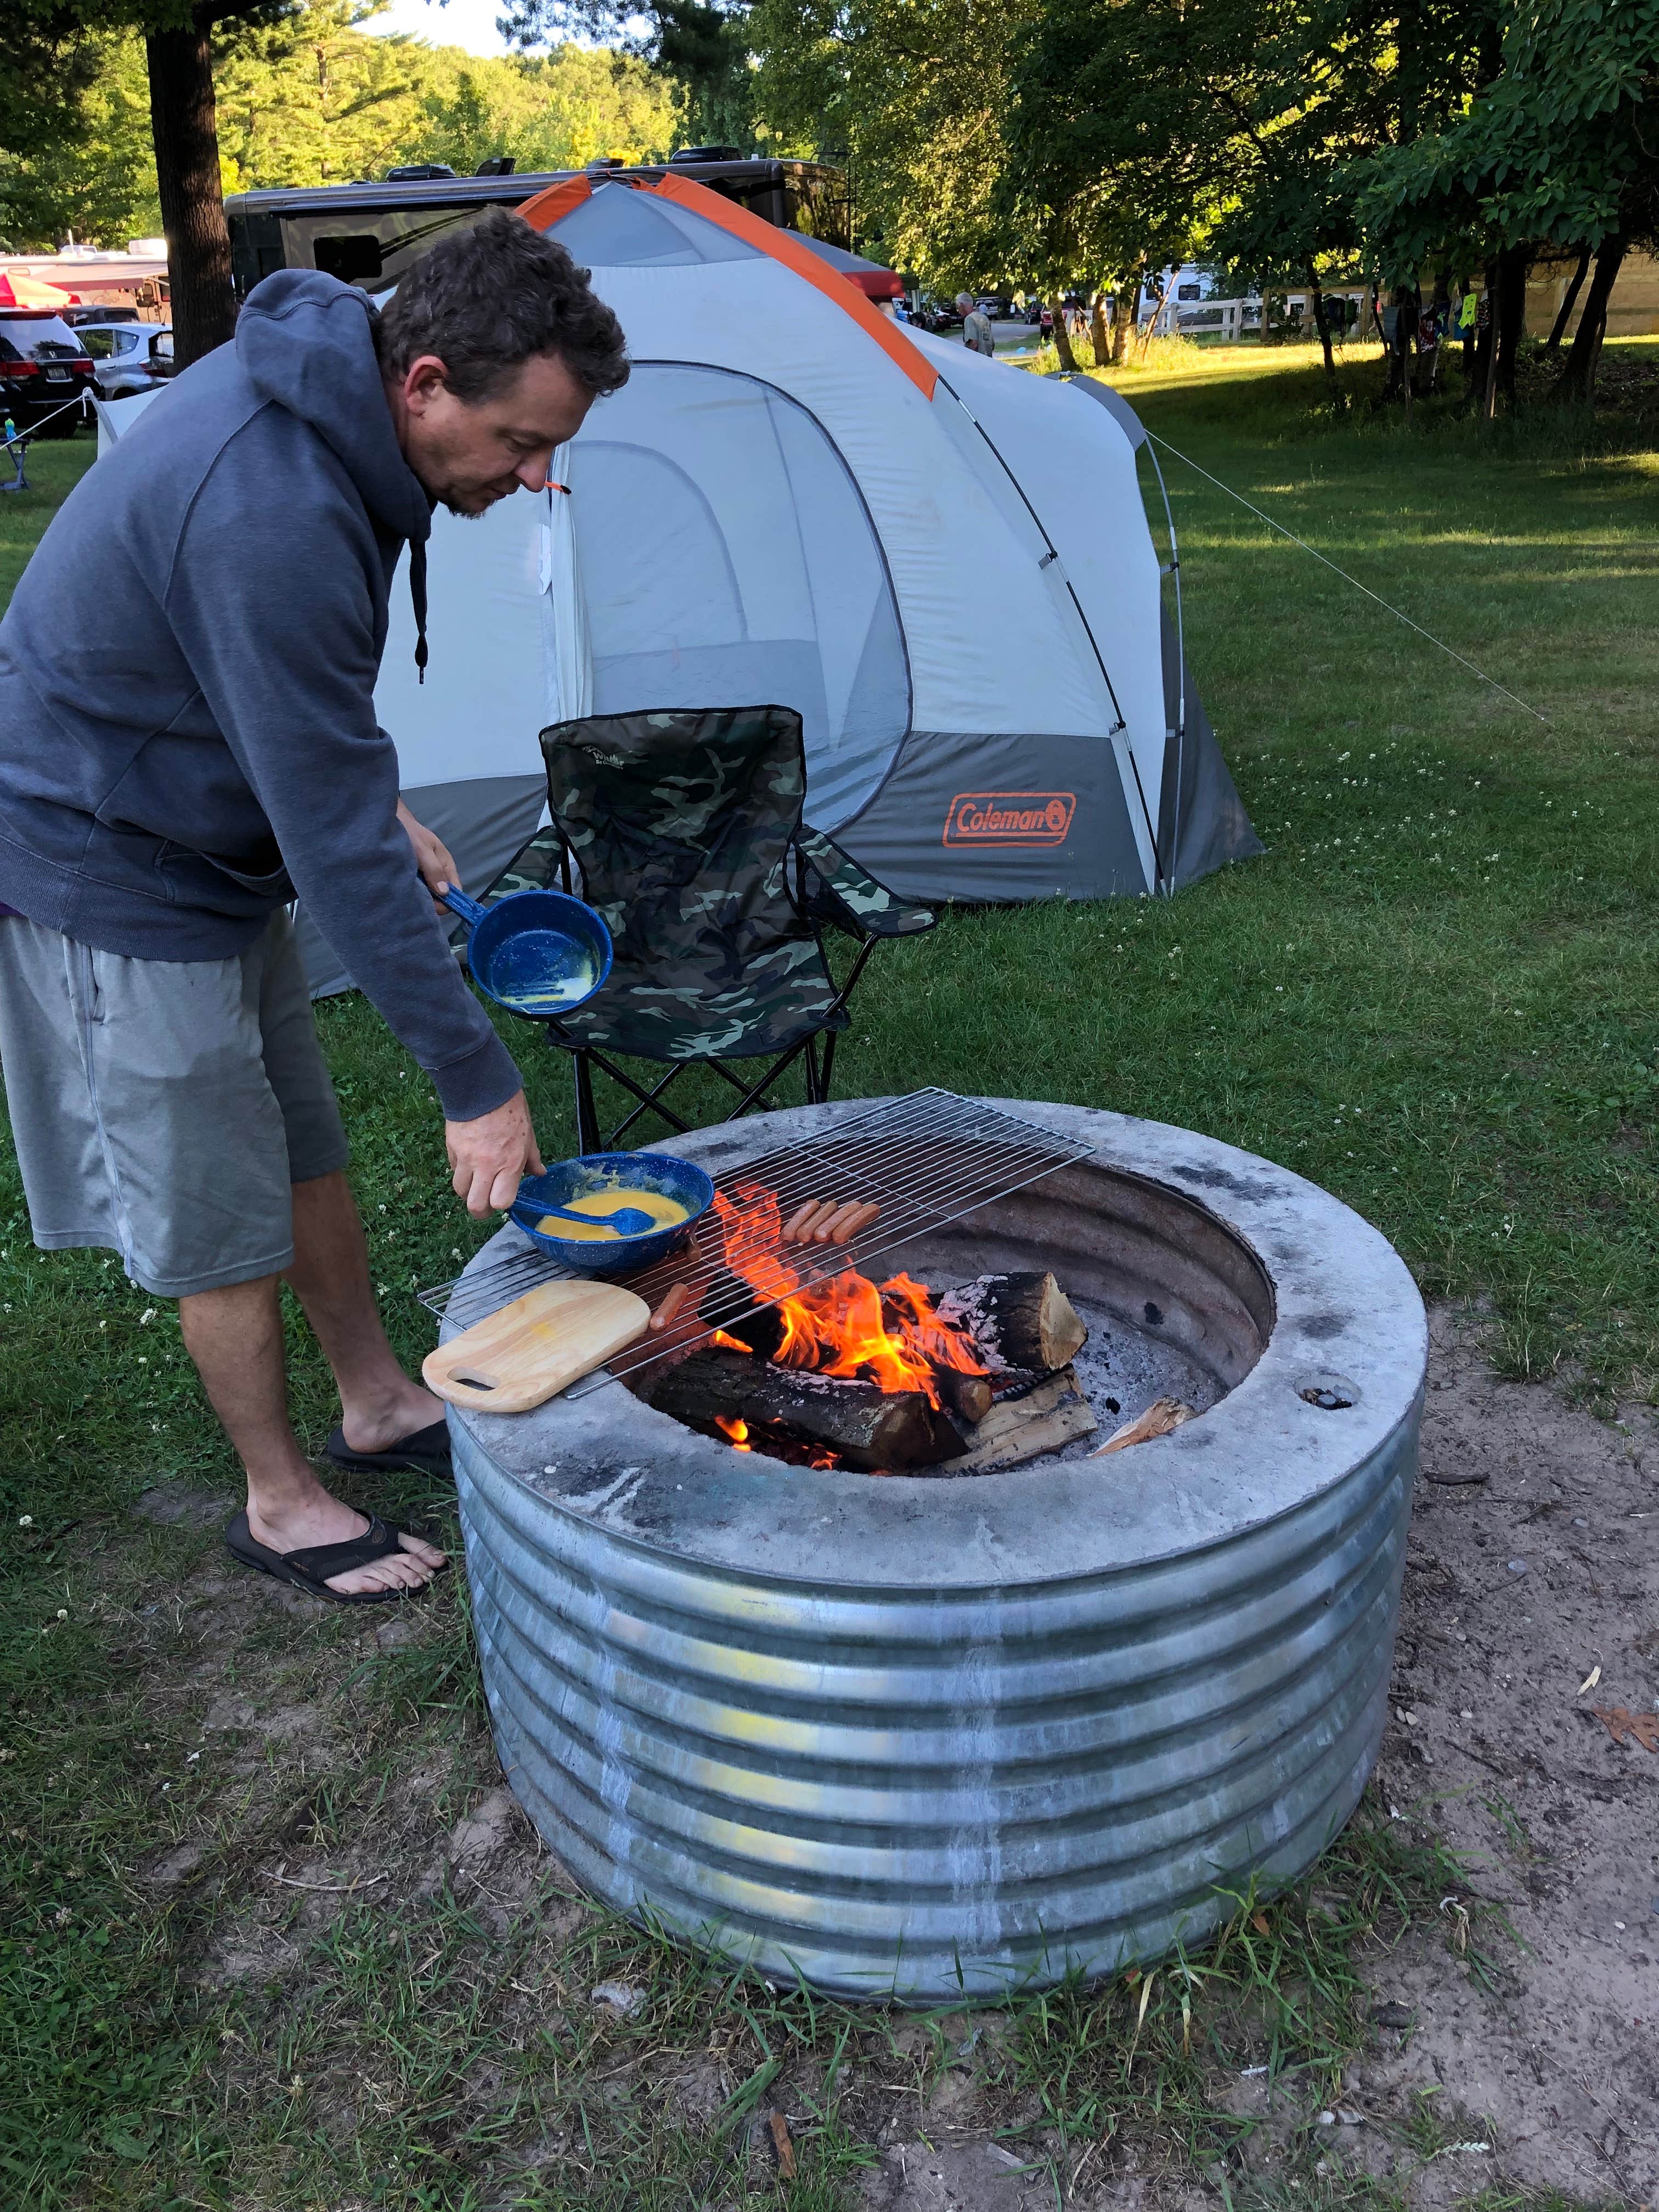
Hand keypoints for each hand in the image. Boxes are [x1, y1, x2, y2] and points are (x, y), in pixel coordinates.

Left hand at [398, 800, 457, 917]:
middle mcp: (438, 872)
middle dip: (432, 901)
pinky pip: (416, 889)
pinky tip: (400, 890)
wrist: (389, 820)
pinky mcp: (412, 876)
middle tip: (414, 900)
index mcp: (446, 865)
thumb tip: (445, 893)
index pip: (456, 890)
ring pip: (428, 893)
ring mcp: (425, 875)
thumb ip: (434, 870)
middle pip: (441, 895)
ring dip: (420, 896)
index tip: (434, 908)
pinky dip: (411, 891)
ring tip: (405, 894)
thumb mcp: (423, 850)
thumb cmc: (409, 832)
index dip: (448, 901)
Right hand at [446, 1090, 542, 1217]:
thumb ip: (532, 1159)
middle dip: (481, 1211)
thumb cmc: (511, 1109)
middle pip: (475, 1205)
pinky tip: (468, 1161)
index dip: (502, 1204)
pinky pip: (454, 1169)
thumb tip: (539, 1173)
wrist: (482, 1086)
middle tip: (486, 1203)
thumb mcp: (529, 1135)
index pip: (501, 1202)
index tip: (504, 1198)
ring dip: (468, 1191)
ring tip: (476, 1182)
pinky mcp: (451, 1149)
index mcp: (509, 1163)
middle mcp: (486, 1165)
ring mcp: (466, 1158)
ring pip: (460, 1190)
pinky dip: (460, 1171)